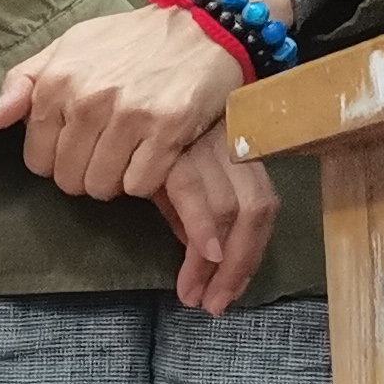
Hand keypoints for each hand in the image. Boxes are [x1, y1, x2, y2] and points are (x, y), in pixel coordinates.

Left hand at [0, 1, 272, 314]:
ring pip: (102, 186)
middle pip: (68, 178)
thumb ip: (23, 80)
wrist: (204, 24)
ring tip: (130, 154)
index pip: (37, 159)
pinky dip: (146, 179)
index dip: (56, 159)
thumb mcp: (69, 46)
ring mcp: (129, 114)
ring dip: (115, 179)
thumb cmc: (131, 40)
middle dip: (85, 172)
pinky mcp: (167, 129)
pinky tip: (154, 155)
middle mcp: (88, 98)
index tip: (78, 144)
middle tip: (107, 151)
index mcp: (57, 81)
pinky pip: (139, 185)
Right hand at [150, 133, 282, 315]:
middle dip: (239, 265)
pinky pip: (191, 189)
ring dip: (214, 262)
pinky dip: (200, 227)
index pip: (261, 203)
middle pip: (254, 208)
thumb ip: (186, 203)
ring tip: (193, 295)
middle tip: (215, 304)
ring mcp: (200, 139)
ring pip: (228, 206)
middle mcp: (225, 141)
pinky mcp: (168, 140)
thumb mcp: (169, 165)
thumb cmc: (142, 122)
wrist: (122, 79)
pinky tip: (200, 255)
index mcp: (232, 146)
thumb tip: (199, 248)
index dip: (251, 252)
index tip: (230, 290)